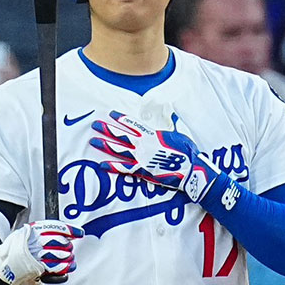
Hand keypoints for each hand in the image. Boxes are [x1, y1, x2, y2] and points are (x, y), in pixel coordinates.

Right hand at [0, 220, 83, 284]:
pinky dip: (62, 273)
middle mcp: (35, 243)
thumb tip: (66, 234)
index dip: (70, 230)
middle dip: (68, 247)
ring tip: (70, 261)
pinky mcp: (35, 271)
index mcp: (34, 231)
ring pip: (59, 257)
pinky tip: (67, 272)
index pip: (57, 228)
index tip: (80, 233)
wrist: (2, 263)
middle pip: (60, 243)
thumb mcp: (27, 233)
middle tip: (69, 250)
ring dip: (68, 260)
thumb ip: (43, 232)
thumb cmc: (18, 247)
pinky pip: (53, 271)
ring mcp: (36, 257)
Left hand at [89, 111, 220, 202]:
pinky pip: (124, 168)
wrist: (190, 168)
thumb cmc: (186, 151)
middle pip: (121, 135)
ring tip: (93, 141)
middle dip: (107, 129)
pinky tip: (102, 164)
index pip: (132, 123)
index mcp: (152, 133)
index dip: (120, 118)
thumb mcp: (177, 134)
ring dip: (105, 145)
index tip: (110, 114)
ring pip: (119, 149)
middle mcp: (143, 143)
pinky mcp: (142, 170)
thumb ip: (168, 127)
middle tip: (95, 125)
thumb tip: (170, 117)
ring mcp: (141, 157)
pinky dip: (113, 166)